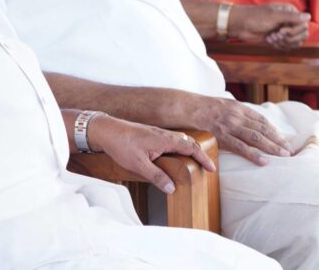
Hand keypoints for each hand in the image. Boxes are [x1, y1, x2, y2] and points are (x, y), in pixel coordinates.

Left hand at [86, 115, 215, 193]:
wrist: (106, 129)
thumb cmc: (121, 145)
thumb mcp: (138, 165)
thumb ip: (156, 176)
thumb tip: (172, 188)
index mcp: (165, 140)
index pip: (191, 148)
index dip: (203, 158)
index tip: (212, 169)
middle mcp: (164, 134)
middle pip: (188, 143)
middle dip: (199, 154)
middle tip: (206, 167)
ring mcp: (158, 133)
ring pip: (180, 140)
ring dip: (189, 150)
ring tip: (193, 163)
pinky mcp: (151, 134)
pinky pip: (172, 140)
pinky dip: (179, 147)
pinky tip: (174, 155)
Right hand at [191, 96, 290, 165]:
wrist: (185, 108)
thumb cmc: (201, 108)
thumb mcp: (221, 105)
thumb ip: (234, 113)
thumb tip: (243, 122)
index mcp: (238, 107)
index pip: (261, 120)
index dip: (274, 130)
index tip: (284, 139)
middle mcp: (237, 115)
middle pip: (263, 129)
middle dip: (278, 139)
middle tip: (290, 150)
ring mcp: (230, 126)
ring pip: (256, 138)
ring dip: (272, 147)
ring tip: (284, 156)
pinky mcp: (221, 137)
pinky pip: (240, 147)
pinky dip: (254, 155)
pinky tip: (264, 161)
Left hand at [230, 3, 309, 50]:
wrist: (242, 26)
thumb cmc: (256, 17)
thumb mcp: (274, 16)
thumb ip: (292, 17)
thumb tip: (309, 16)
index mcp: (290, 12)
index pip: (304, 24)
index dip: (294, 30)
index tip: (281, 30)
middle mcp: (290, 21)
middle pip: (302, 34)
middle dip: (289, 38)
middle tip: (276, 34)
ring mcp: (285, 30)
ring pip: (296, 42)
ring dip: (283, 42)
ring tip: (272, 37)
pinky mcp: (279, 39)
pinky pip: (288, 46)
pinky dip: (279, 46)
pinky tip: (270, 40)